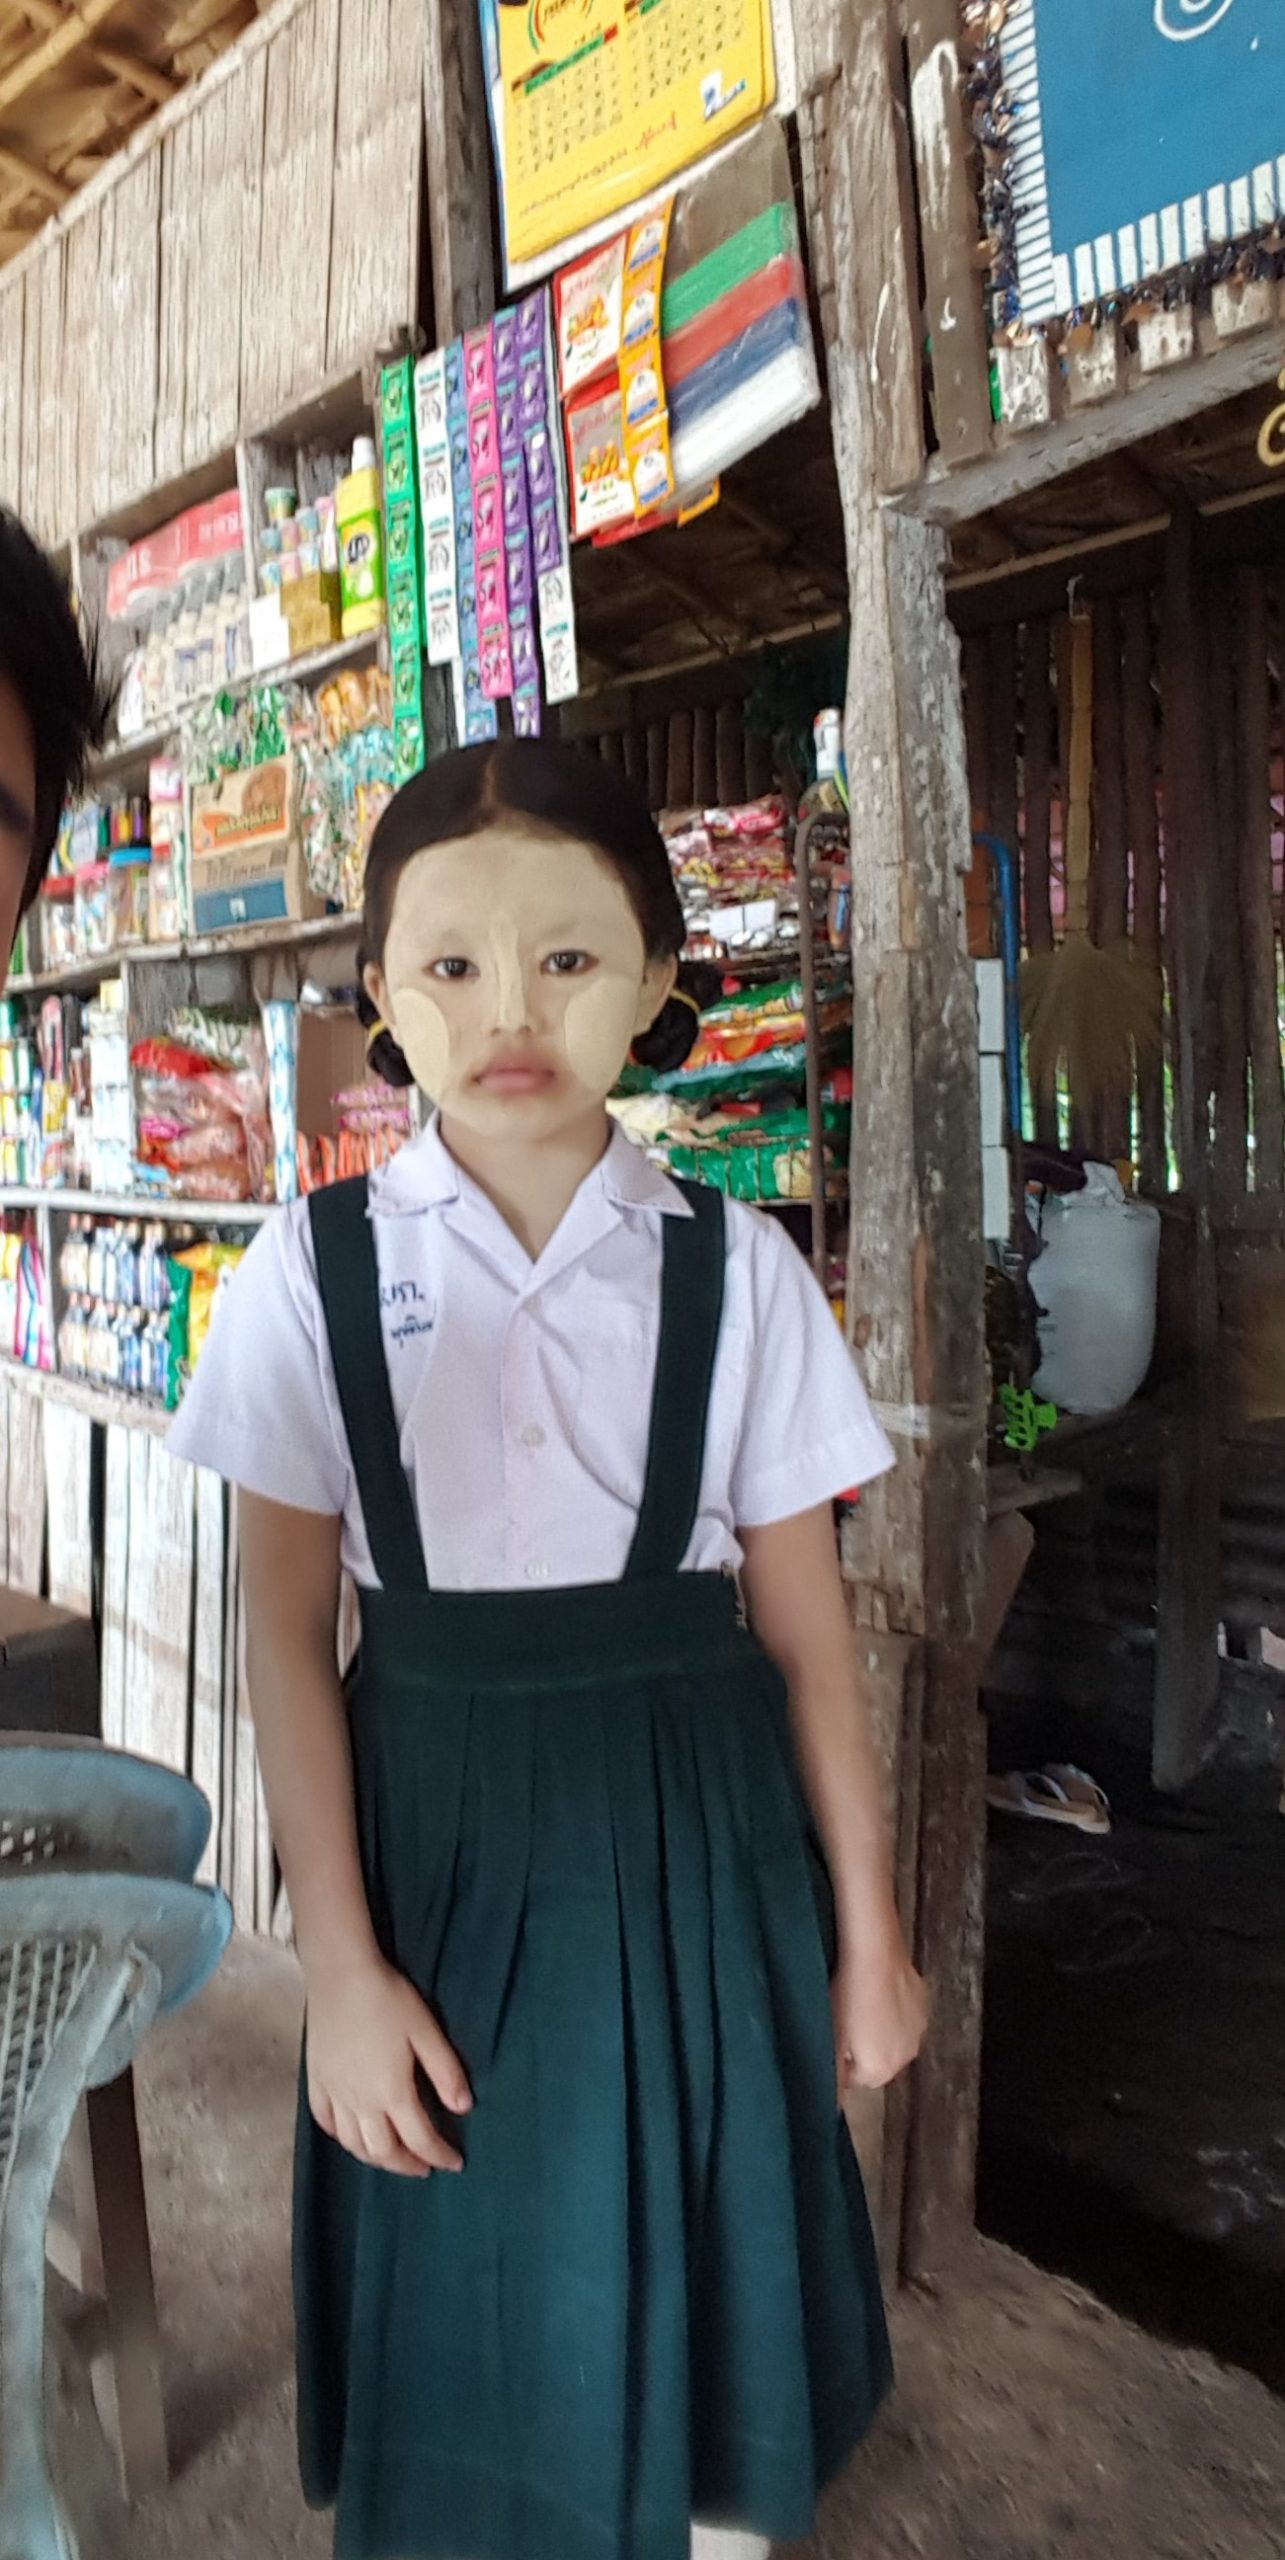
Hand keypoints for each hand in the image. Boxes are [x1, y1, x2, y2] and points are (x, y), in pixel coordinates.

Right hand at [306, 1955, 472, 2176]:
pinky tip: (351, 2136)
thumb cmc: (387, 1998)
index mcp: (392, 2092)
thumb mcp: (426, 2031)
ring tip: (393, 2158)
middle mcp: (360, 2102)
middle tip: (425, 2168)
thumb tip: (463, 2108)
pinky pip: (326, 2122)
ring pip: (353, 2144)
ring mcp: (334, 2093)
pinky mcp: (316, 2081)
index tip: (455, 2163)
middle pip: (384, 2151)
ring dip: (376, 2158)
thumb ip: (446, 2072)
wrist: (340, 1974)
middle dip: (408, 2165)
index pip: (420, 2139)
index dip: (440, 2156)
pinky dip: (342, 2138)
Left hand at [831, 1933, 928, 2096]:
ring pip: (893, 2039)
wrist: (873, 1951)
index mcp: (880, 2070)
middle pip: (877, 2063)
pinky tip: (877, 1991)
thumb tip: (833, 2106)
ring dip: (879, 2030)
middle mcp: (906, 2056)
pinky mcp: (923, 2003)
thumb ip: (833, 2075)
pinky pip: (904, 2016)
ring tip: (860, 2004)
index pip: (855, 2081)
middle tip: (844, 2022)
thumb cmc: (846, 1995)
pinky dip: (892, 2011)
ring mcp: (918, 2029)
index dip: (841, 2061)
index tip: (831, 2041)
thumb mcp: (831, 2038)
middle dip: (862, 2050)